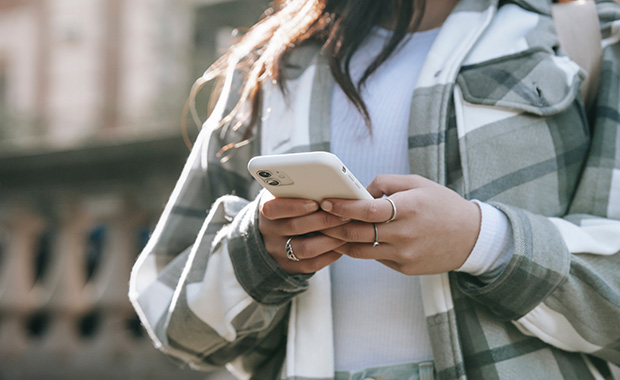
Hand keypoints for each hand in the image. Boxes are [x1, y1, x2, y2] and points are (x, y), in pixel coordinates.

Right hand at [258, 192, 349, 273]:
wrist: (271, 237)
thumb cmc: (288, 209)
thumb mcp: (284, 197)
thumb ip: (299, 191)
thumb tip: (328, 184)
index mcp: (266, 210)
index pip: (274, 208)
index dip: (295, 206)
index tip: (316, 203)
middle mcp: (269, 232)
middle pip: (295, 227)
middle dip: (323, 220)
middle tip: (345, 215)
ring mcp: (277, 252)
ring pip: (305, 249)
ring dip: (330, 240)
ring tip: (346, 231)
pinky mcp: (288, 268)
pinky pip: (312, 264)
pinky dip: (330, 255)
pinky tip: (341, 246)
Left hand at [319, 174, 480, 274]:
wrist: (471, 237)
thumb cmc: (442, 205)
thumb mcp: (417, 183)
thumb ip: (385, 183)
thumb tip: (359, 191)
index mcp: (408, 208)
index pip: (367, 210)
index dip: (343, 207)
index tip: (326, 202)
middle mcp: (404, 234)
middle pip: (357, 233)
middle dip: (333, 226)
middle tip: (318, 219)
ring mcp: (404, 254)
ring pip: (360, 251)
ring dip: (341, 242)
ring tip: (327, 232)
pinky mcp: (405, 268)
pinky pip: (375, 258)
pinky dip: (361, 249)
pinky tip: (352, 241)